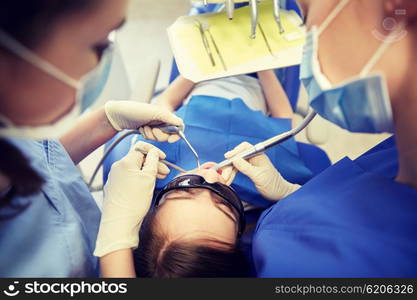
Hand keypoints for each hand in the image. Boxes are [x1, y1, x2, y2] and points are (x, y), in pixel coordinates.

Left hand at [94, 142, 169, 256]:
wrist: (119, 222)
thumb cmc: (134, 202)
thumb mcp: (149, 178)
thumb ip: (152, 161)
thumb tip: (154, 152)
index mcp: (125, 162)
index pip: (141, 147)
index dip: (154, 151)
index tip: (163, 157)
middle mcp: (117, 167)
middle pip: (138, 159)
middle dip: (153, 163)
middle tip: (165, 172)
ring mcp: (114, 178)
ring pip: (134, 169)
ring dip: (147, 172)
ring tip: (158, 179)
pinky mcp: (114, 187)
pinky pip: (128, 178)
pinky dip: (138, 179)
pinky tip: (146, 187)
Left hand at [104, 100, 183, 142]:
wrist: (119, 114)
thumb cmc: (136, 110)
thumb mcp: (155, 112)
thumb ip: (169, 117)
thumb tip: (181, 124)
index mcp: (165, 114)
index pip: (178, 126)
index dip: (176, 135)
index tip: (170, 140)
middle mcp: (161, 119)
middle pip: (169, 135)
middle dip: (159, 134)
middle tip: (151, 128)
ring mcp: (154, 125)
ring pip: (159, 138)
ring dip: (151, 134)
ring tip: (143, 127)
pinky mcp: (148, 129)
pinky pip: (152, 138)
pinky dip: (146, 135)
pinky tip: (140, 129)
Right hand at [225, 142, 299, 200]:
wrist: (280, 193)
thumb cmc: (273, 185)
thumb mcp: (258, 176)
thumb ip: (246, 167)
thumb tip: (234, 159)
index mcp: (259, 155)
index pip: (245, 148)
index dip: (235, 151)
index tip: (227, 157)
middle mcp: (255, 158)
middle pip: (238, 156)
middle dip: (230, 165)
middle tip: (224, 175)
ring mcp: (252, 164)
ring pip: (236, 163)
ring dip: (229, 171)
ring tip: (225, 180)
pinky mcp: (249, 170)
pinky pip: (238, 169)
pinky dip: (232, 174)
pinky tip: (229, 179)